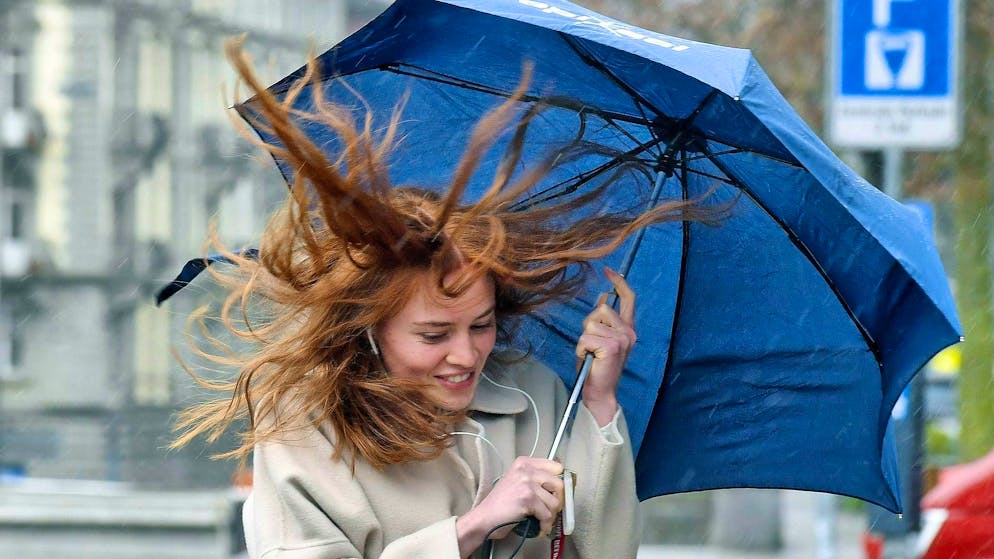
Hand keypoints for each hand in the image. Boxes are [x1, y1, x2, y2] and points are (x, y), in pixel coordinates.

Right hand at [456, 457, 563, 555]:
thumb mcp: (517, 481)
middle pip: (559, 484)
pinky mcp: (528, 499)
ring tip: (542, 520)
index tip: (557, 492)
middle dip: (558, 500)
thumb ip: (535, 478)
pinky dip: (545, 525)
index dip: (559, 482)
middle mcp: (526, 470)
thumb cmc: (500, 504)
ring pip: (555, 502)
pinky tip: (539, 526)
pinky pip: (547, 515)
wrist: (485, 518)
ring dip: (551, 515)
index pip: (555, 466)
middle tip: (551, 509)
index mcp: (524, 463)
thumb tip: (559, 484)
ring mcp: (527, 483)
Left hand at [577, 267, 635, 425]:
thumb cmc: (597, 366)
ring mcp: (621, 339)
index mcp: (628, 329)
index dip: (618, 282)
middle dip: (589, 324)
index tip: (608, 271)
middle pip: (601, 309)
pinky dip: (580, 348)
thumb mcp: (601, 338)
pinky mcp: (611, 346)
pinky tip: (588, 358)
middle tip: (591, 344)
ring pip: (591, 323)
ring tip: (590, 353)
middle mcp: (628, 332)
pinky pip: (585, 337)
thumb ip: (604, 320)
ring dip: (584, 338)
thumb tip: (603, 296)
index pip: (628, 298)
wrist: (600, 392)